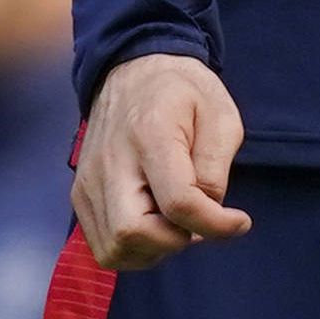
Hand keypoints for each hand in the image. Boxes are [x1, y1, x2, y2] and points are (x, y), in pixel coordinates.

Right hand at [72, 54, 252, 270]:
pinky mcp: (80, 192)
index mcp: (150, 134)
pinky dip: (133, 249)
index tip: (239, 221)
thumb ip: (216, 168)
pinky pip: (103, 245)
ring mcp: (89, 179)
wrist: (133, 69)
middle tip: (196, 220)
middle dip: (174, 241)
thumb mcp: (219, 115)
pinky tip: (154, 224)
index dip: (215, 224)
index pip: (178, 202)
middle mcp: (111, 160)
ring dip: (154, 249)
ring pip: (114, 248)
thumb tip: (208, 212)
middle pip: (132, 233)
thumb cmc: (183, 91)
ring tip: (175, 222)